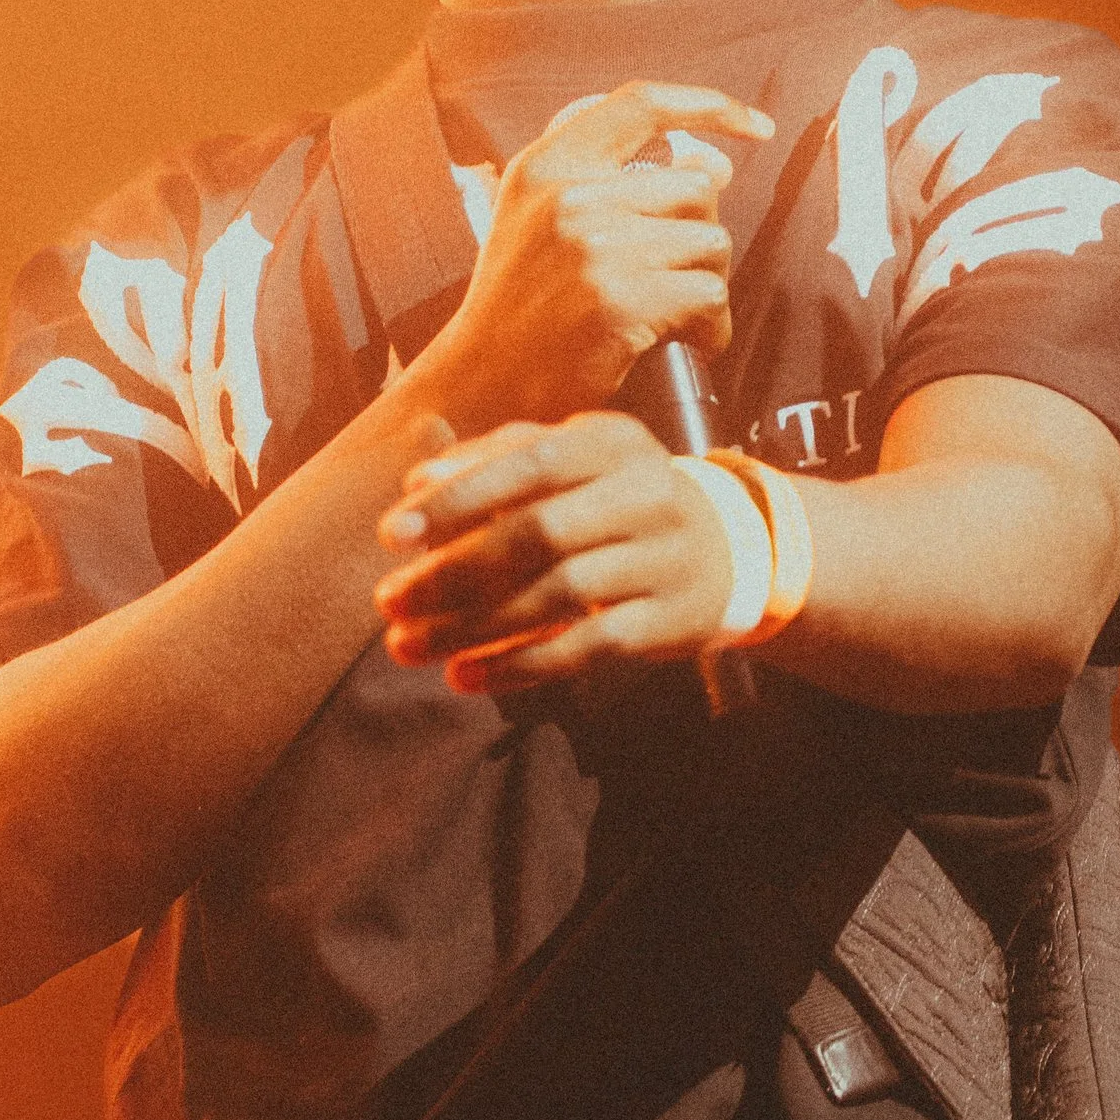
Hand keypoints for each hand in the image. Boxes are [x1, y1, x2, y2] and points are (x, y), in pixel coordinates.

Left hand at [373, 414, 737, 694]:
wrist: (729, 549)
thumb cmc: (618, 500)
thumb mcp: (572, 463)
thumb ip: (495, 462)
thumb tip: (417, 483)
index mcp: (611, 442)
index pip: (527, 462)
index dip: (456, 498)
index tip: (391, 534)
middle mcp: (646, 493)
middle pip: (538, 533)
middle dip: (452, 570)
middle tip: (390, 600)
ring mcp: (666, 558)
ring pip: (557, 595)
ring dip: (472, 626)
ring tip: (408, 647)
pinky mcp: (673, 620)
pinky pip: (588, 648)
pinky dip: (520, 666)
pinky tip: (465, 677)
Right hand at [404, 82, 772, 434]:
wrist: (478, 388)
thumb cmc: (519, 311)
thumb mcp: (538, 221)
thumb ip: (611, 183)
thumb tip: (716, 168)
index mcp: (546, 165)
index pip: (642, 104)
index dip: (709, 105)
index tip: (754, 125)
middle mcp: (569, 195)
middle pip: (696, 188)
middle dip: (701, 236)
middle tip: (673, 280)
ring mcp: (594, 246)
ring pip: (711, 244)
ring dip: (707, 286)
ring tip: (672, 317)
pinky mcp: (619, 300)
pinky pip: (709, 297)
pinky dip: (711, 328)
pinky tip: (683, 344)